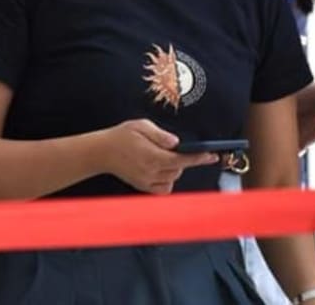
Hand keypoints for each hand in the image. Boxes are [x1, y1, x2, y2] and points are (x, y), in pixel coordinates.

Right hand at [103, 119, 217, 193]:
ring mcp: (146, 181)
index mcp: (152, 156)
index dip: (199, 158)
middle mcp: (150, 172)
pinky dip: (167, 180)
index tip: (213, 155)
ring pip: (173, 179)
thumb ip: (160, 135)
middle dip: (183, 159)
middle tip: (175, 148)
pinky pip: (163, 188)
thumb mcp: (141, 126)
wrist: (101, 152)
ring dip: (175, 168)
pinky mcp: (142, 187)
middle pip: (179, 170)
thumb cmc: (121, 136)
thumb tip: (176, 143)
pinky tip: (160, 169)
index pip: (181, 160)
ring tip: (162, 156)